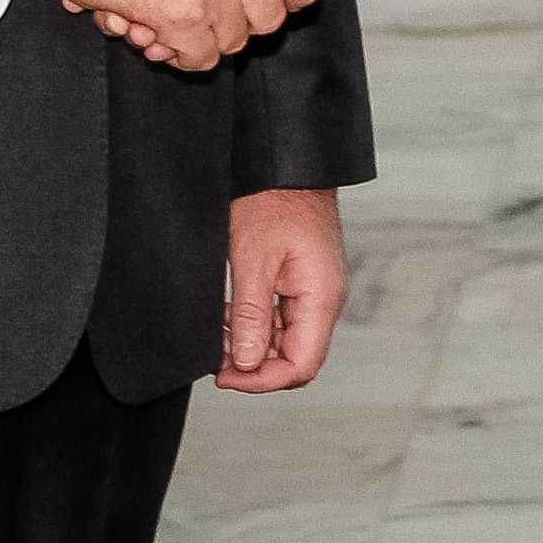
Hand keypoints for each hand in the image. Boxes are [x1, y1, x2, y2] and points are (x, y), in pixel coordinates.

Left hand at [217, 187, 346, 392]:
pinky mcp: (305, 282)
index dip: (262, 380)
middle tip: (216, 355)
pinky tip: (231, 315)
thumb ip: (251, 316)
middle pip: (296, 358)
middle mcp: (326, 299)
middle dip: (255, 364)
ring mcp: (317, 291)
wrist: (287, 162)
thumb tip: (246, 364)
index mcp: (322, 297)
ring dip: (252, 345)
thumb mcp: (253, 259)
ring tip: (219, 331)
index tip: (226, 376)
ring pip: (288, 342)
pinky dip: (256, 325)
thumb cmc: (274, 200)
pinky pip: (284, 320)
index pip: (301, 365)